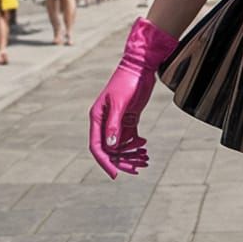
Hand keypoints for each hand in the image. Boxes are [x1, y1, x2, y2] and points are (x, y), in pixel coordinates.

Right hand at [88, 17, 179, 179]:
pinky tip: (145, 149)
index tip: (115, 174)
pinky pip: (131, 139)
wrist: (141, 67)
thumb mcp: (120, 103)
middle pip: (111, 149)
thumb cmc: (127, 82)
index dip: (105, 162)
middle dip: (123, 160)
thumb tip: (111, 147)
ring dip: (132, 155)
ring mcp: (117, 121)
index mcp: (97, 118)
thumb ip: (114, 124)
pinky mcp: (129, 119)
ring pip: (121, 146)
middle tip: (137, 169)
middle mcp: (105, 122)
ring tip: (145, 159)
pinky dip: (137, 147)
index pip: (97, 146)